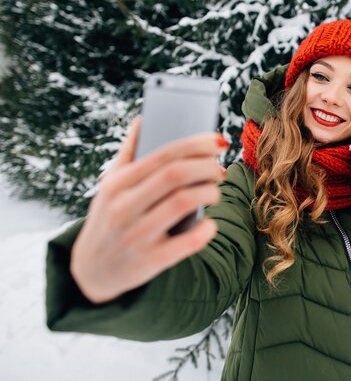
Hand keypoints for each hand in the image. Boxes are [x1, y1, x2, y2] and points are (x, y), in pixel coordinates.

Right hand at [70, 117, 228, 303]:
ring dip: (209, 193)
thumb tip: (144, 119)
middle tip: (219, 169)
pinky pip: (188, 242)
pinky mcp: (150, 261)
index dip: (196, 144)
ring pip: (184, 203)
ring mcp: (137, 235)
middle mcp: (124, 207)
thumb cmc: (110, 218)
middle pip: (176, 175)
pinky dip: (206, 230)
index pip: (164, 155)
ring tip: (215, 191)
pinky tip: (210, 224)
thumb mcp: (111, 185)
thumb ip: (128, 153)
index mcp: (117, 184)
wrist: (91, 270)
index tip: (219, 141)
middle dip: (207, 167)